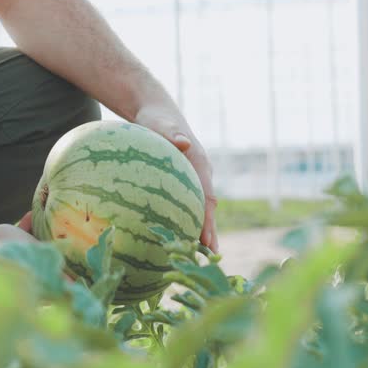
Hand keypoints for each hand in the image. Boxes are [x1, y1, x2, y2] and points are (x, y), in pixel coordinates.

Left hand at [134, 104, 219, 253]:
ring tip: (199, 253)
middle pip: (207, 206)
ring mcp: (193, 178)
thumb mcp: (161, 124)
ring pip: (199, 206)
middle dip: (210, 230)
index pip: (207, 196)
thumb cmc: (156, 119)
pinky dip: (185, 217)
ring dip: (200, 227)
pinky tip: (176, 233)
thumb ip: (171, 134)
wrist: (155, 113)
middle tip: (212, 254)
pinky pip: (185, 202)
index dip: (208, 219)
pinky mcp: (182, 180)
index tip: (207, 239)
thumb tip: (183, 143)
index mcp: (200, 163)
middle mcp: (200, 173)